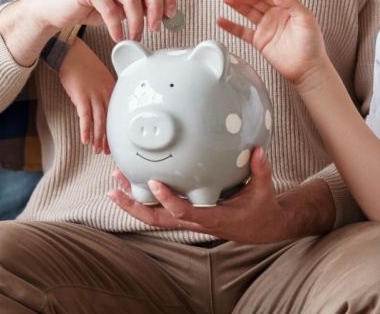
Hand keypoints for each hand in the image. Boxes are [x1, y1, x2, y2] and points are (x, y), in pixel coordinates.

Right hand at [21, 0, 174, 42]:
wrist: (55, 7)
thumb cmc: (90, 4)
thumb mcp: (122, 3)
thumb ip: (142, 2)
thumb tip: (166, 14)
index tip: (171, 15)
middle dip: (156, 8)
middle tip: (156, 28)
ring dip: (137, 22)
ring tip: (135, 36)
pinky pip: (110, 8)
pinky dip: (117, 27)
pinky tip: (118, 36)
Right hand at [57, 39, 113, 153]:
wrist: (70, 52)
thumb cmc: (82, 63)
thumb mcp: (99, 76)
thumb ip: (102, 91)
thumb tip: (98, 106)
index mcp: (112, 88)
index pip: (115, 114)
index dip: (114, 130)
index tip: (113, 142)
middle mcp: (106, 93)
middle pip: (109, 120)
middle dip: (108, 138)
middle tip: (106, 152)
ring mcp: (94, 95)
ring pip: (99, 121)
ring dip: (98, 138)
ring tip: (97, 150)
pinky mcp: (81, 96)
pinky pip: (85, 117)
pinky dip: (85, 130)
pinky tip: (85, 140)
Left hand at [106, 148, 290, 244]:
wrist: (262, 228)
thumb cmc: (261, 209)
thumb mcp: (264, 191)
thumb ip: (261, 170)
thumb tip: (258, 150)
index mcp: (213, 218)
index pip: (184, 212)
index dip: (167, 200)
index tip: (153, 183)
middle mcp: (196, 221)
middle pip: (157, 219)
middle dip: (134, 205)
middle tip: (114, 188)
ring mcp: (189, 220)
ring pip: (155, 217)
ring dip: (133, 202)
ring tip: (115, 183)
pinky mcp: (187, 216)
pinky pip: (160, 211)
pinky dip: (144, 200)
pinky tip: (132, 186)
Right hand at [217, 0, 334, 90]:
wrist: (308, 68)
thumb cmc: (312, 43)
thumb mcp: (306, 18)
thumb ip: (292, 3)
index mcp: (285, 7)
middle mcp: (274, 15)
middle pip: (255, 1)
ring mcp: (265, 28)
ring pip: (247, 12)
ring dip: (236, 5)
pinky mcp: (259, 41)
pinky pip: (242, 32)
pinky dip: (231, 26)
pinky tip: (221, 20)